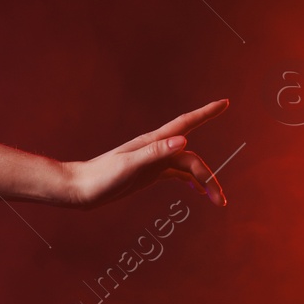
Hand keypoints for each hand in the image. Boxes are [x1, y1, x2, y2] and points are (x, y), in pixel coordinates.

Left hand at [63, 99, 227, 209]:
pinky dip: (189, 181)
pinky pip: (175, 174)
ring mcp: (152, 162)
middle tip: (221, 199)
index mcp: (153, 143)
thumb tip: (183, 141)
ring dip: (203, 182)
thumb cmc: (99, 177)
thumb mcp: (128, 166)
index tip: (225, 103)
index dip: (206, 113)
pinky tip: (197, 191)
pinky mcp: (147, 174)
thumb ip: (155, 153)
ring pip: (186, 167)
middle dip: (209, 177)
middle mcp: (156, 149)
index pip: (186, 124)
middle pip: (192, 158)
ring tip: (216, 201)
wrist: (78, 189)